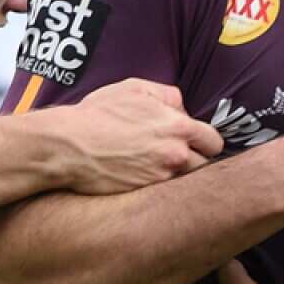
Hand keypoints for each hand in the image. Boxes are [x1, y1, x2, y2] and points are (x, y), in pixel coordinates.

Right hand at [54, 78, 223, 194]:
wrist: (69, 146)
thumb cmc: (99, 113)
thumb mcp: (135, 88)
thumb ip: (167, 95)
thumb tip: (181, 107)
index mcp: (178, 127)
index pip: (214, 142)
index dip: (207, 142)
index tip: (197, 142)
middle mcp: (175, 155)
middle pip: (206, 166)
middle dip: (196, 160)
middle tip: (177, 155)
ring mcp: (160, 178)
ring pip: (185, 182)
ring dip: (178, 175)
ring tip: (158, 167)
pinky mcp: (144, 195)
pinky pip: (163, 194)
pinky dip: (158, 187)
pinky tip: (143, 177)